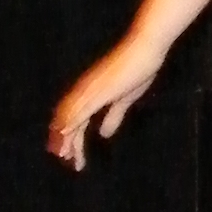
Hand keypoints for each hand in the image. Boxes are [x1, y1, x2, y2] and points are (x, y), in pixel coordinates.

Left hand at [49, 36, 164, 170]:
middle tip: (67, 162)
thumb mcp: (125, 99)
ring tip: (65, 158)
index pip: (74, 119)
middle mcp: (84, 91)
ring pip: (68, 118)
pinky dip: (70, 125)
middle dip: (65, 143)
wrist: (146, 49)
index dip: (71, 138)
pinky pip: (78, 111)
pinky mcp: (96, 91)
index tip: (71, 156)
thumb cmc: (139, 68)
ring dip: (65, 139)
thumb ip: (113, 116)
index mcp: (90, 92)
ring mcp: (88, 90)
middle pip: (66, 120)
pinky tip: (65, 136)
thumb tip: (103, 134)